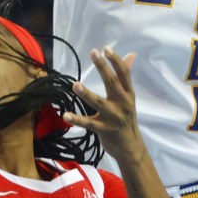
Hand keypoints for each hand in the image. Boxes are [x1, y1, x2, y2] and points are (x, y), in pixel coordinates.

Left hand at [63, 47, 146, 164]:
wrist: (131, 148)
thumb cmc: (127, 119)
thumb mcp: (129, 98)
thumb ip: (126, 76)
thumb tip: (131, 54)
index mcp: (129, 94)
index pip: (124, 74)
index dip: (116, 61)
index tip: (106, 49)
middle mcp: (123, 104)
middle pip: (112, 83)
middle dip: (103, 67)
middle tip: (93, 53)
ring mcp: (114, 117)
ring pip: (99, 103)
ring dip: (87, 93)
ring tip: (75, 84)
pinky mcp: (104, 130)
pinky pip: (89, 123)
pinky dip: (77, 119)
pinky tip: (65, 115)